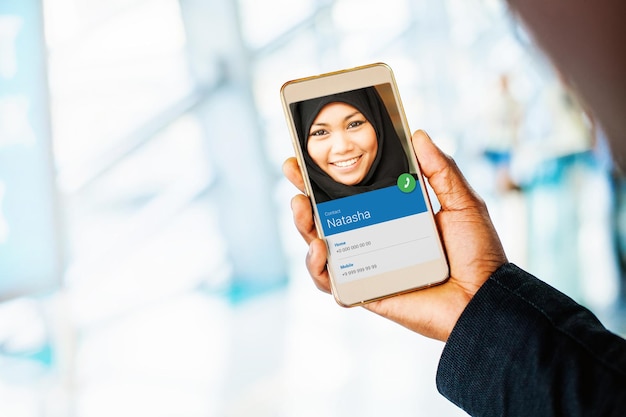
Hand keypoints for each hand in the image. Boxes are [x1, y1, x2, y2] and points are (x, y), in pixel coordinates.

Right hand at [282, 130, 507, 340]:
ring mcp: (368, 265)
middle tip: (293, 173)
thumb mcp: (461, 202)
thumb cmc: (478, 253)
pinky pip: (332, 283)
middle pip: (328, 218)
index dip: (327, 176)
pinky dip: (318, 269)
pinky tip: (322, 249)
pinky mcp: (366, 291)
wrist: (486, 298)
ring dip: (304, 227)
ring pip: (321, 248)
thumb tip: (418, 134)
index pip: (352, 193)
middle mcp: (375, 239)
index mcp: (392, 215)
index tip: (308, 154)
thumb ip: (440, 170)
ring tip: (301, 208)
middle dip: (304, 194)